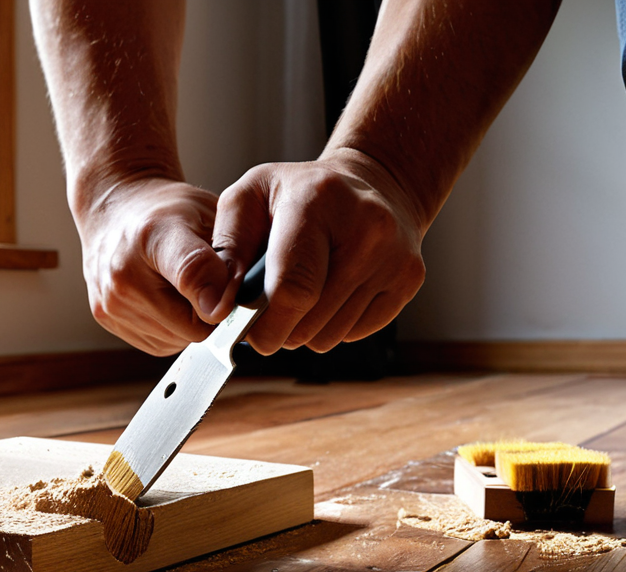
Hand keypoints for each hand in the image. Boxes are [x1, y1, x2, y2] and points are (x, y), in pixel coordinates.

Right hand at [73, 177, 239, 355]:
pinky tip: (165, 299)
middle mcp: (123, 274)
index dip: (221, 293)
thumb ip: (228, 254)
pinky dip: (169, 328)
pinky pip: (158, 343)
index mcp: (152, 235)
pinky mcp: (104, 317)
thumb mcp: (206, 212)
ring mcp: (110, 300)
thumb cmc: (165, 209)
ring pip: (177, 341)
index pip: (192, 274)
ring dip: (188, 322)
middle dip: (209, 311)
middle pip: (192, 328)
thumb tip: (234, 304)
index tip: (230, 297)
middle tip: (208, 283)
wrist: (115, 208)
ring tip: (181, 287)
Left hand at [214, 148, 426, 354]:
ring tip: (301, 293)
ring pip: (330, 335)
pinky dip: (333, 325)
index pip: (293, 288)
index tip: (248, 334)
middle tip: (268, 307)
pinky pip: (354, 333)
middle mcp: (366, 227)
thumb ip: (225, 251)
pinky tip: (330, 293)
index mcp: (317, 202)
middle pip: (309, 319)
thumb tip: (216, 309)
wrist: (372, 182)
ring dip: (304, 328)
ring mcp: (394, 255)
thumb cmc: (297, 194)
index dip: (265, 325)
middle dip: (278, 327)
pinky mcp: (409, 279)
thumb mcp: (247, 199)